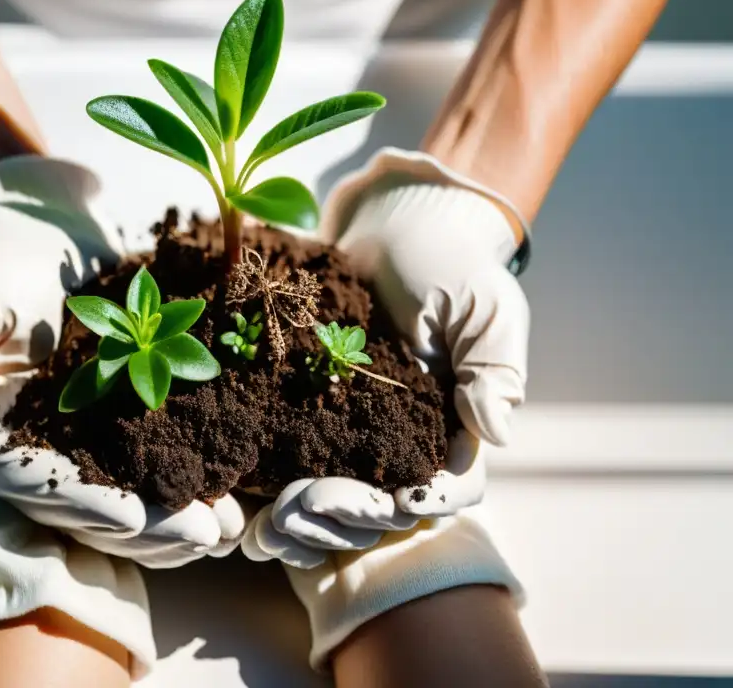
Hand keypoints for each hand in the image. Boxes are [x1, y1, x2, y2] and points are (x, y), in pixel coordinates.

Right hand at [0, 155, 246, 567]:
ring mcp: (87, 426)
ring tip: (228, 526)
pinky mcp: (127, 403)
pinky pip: (159, 446)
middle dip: (150, 525)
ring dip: (180, 511)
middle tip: (204, 536)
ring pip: (132, 486)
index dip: (87, 505)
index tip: (135, 519)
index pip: (39, 485)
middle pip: (94, 502)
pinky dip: (191, 467)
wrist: (40, 216)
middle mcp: (42, 442)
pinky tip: (231, 486)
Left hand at [242, 147, 527, 566]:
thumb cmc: (452, 261)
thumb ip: (493, 371)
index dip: (429, 501)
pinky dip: (270, 485)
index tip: (402, 500)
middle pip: (382, 506)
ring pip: (333, 496)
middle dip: (347, 516)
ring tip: (270, 521)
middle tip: (309, 507)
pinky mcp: (308, 408)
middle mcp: (404, 438)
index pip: (451, 486)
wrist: (395, 220)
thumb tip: (496, 432)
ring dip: (304, 517)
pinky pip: (291, 458)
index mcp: (453, 425)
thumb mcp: (487, 309)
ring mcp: (354, 427)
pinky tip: (245, 503)